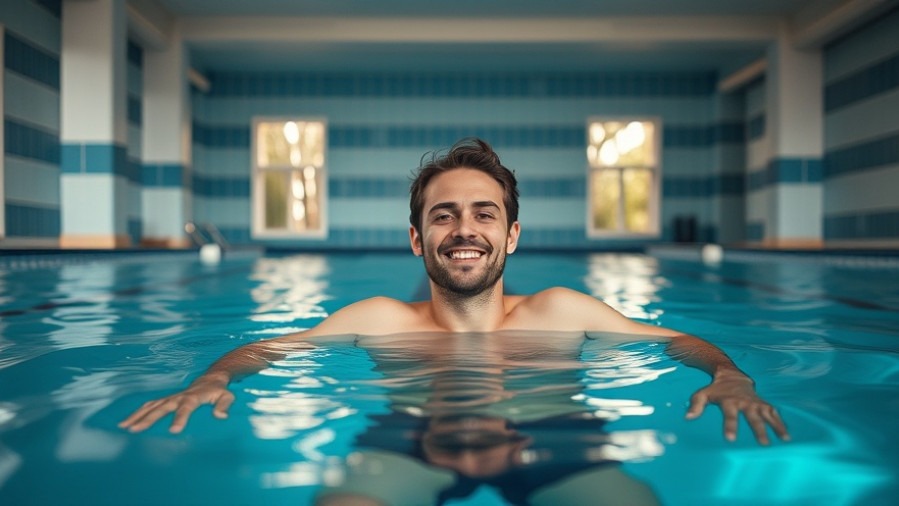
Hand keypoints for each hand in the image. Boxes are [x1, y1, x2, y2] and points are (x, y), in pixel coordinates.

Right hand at [119, 376, 234, 433]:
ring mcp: (170, 397)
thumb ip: (224, 405)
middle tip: (134, 430)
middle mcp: (179, 396)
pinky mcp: (166, 400)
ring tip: (124, 426)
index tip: (173, 430)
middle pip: (161, 407)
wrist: (210, 378)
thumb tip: (220, 416)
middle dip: (147, 418)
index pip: (186, 408)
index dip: (180, 418)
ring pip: (151, 405)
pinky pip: (150, 405)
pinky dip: (138, 412)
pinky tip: (127, 422)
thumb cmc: (219, 390)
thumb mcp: (227, 396)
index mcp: (194, 397)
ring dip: (137, 415)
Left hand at [685, 372, 789, 444]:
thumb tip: (688, 417)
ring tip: (784, 439)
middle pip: (752, 417)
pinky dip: (781, 423)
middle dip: (758, 430)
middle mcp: (744, 402)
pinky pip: (774, 413)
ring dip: (776, 426)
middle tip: (764, 444)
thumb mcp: (702, 394)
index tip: (731, 439)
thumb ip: (696, 405)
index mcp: (729, 401)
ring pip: (768, 414)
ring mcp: (756, 402)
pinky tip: (786, 436)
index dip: (730, 426)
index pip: (730, 415)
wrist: (733, 376)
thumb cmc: (716, 390)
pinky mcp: (764, 404)